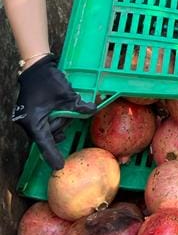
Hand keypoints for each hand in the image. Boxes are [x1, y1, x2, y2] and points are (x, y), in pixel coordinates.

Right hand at [12, 55, 95, 170]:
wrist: (36, 67)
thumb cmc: (48, 80)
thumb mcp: (66, 94)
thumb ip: (78, 105)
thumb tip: (93, 109)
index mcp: (34, 121)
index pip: (45, 143)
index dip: (53, 155)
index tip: (59, 166)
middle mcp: (28, 123)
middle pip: (49, 134)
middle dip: (61, 124)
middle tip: (67, 109)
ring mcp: (28, 119)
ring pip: (48, 128)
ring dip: (59, 119)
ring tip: (62, 105)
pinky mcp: (30, 115)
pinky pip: (45, 123)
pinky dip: (53, 118)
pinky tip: (59, 110)